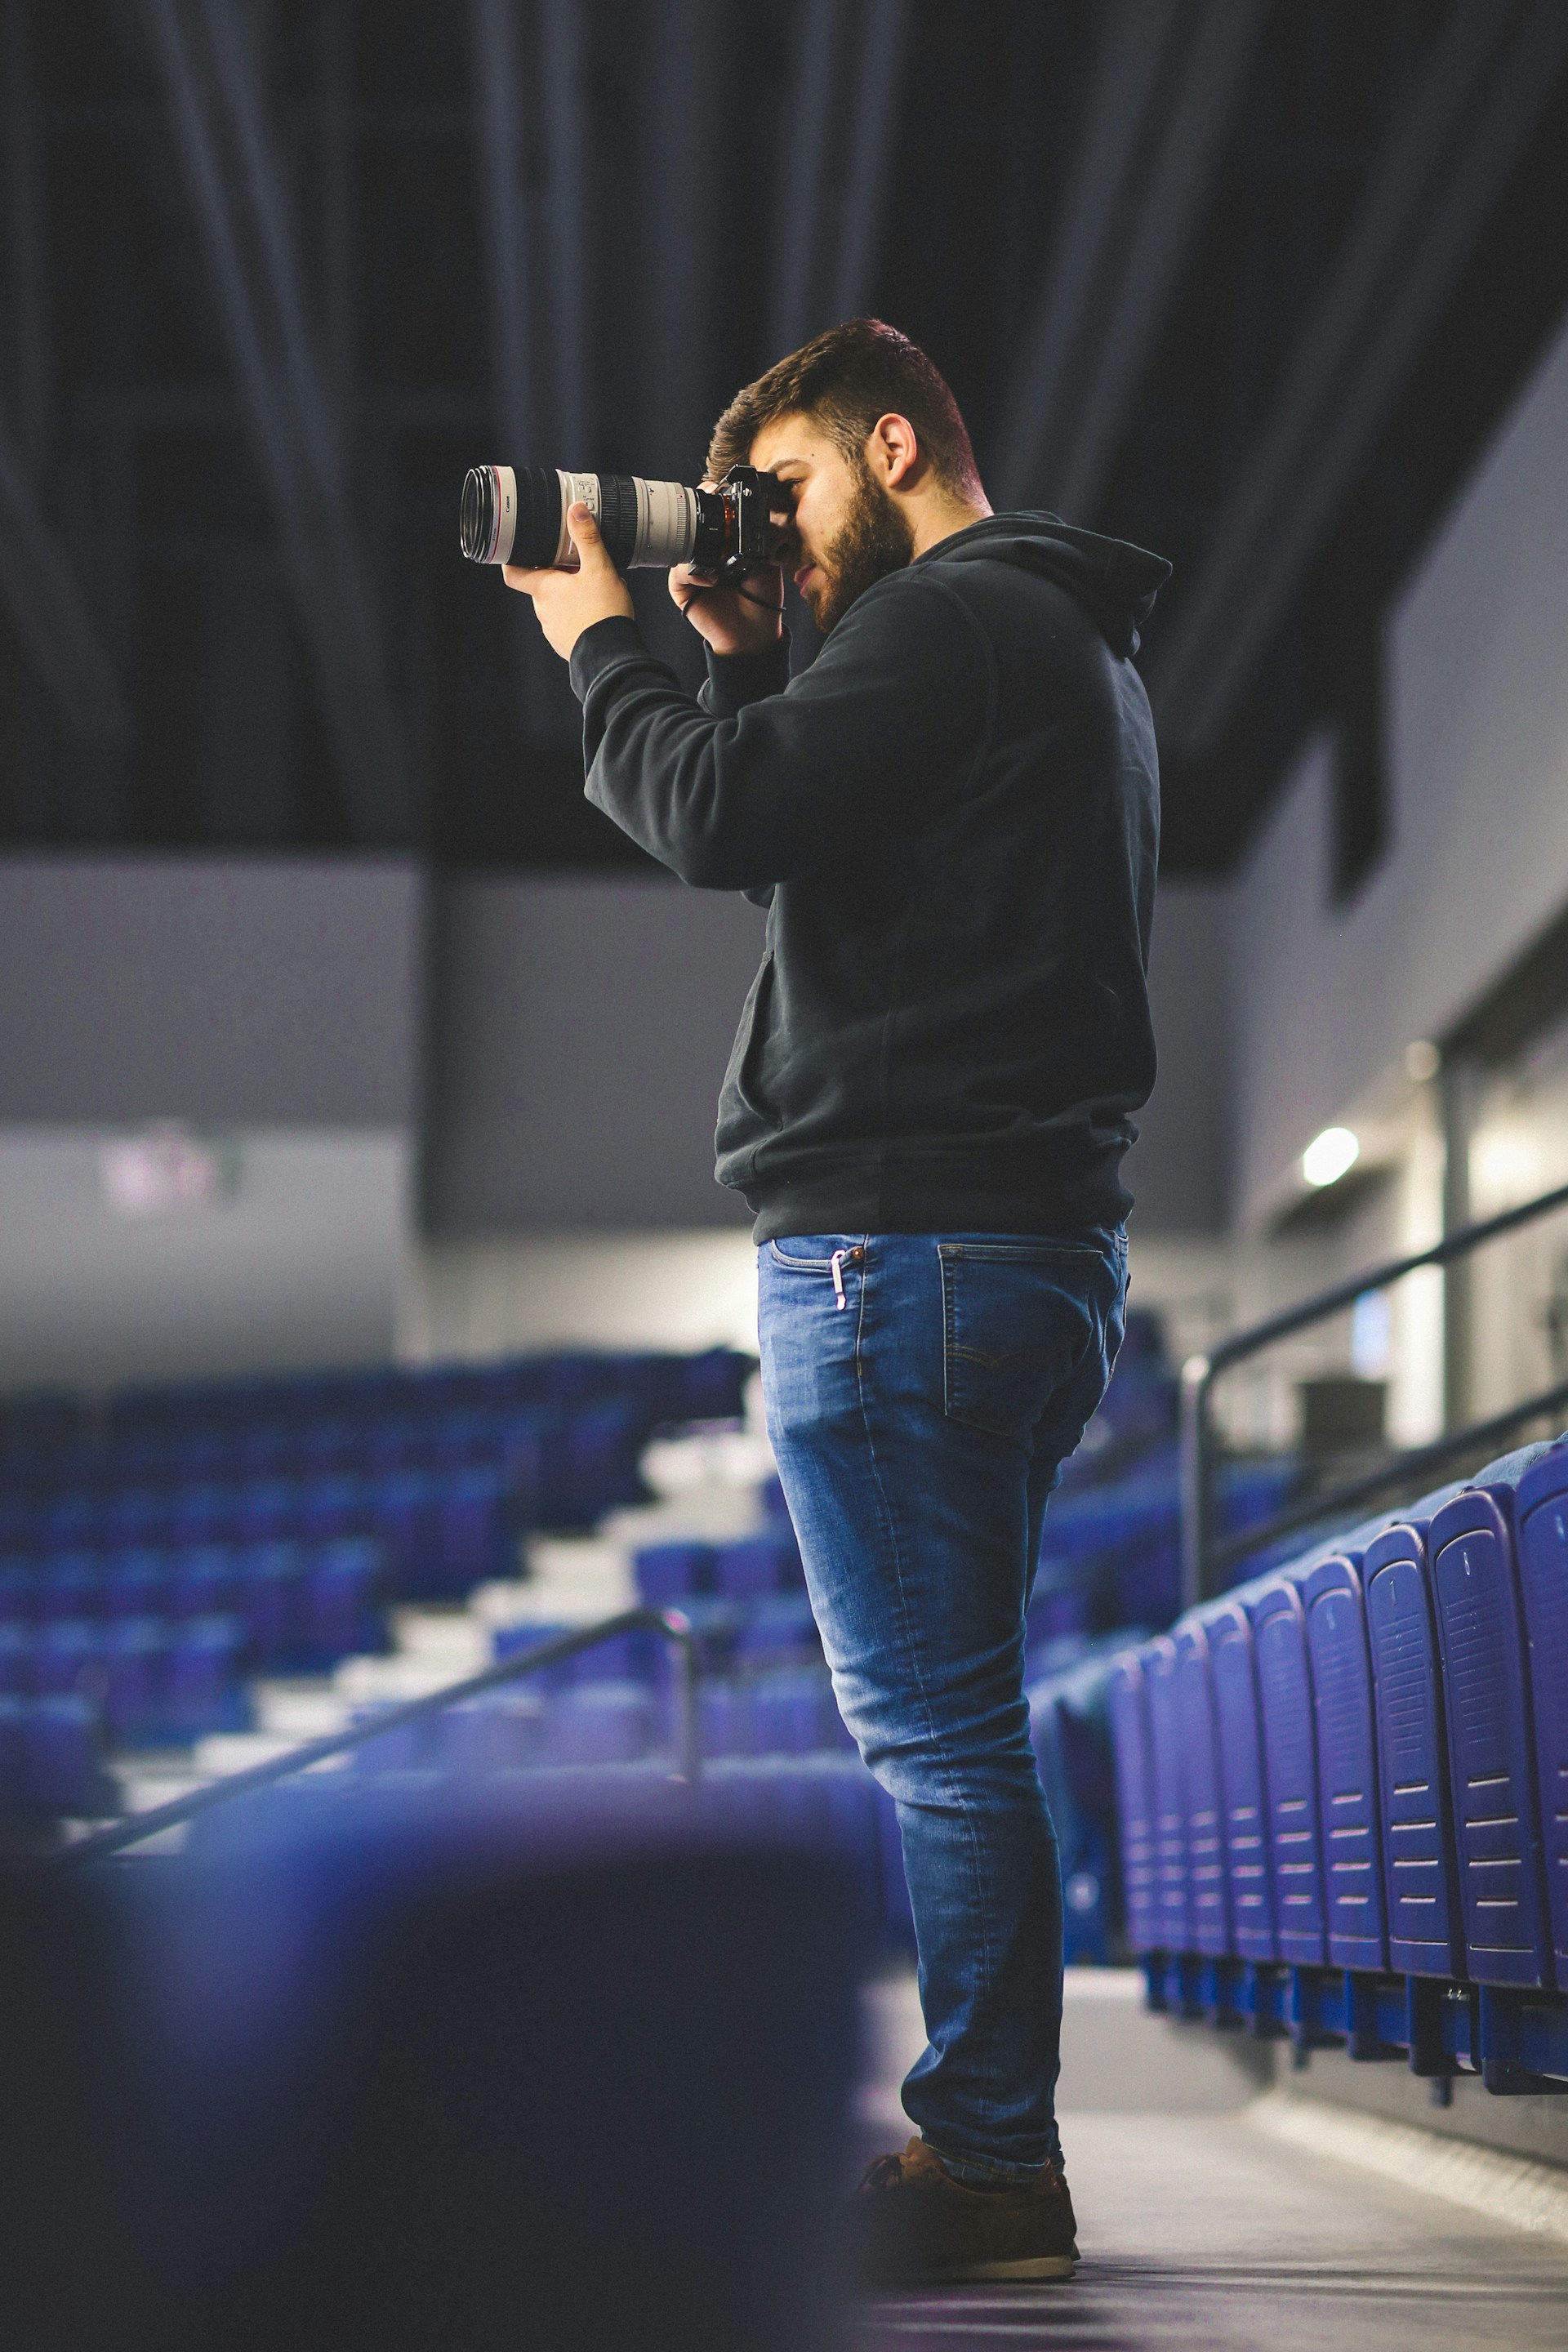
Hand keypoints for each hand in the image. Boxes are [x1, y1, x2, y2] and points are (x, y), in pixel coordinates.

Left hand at [503, 501, 633, 658]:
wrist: (613, 658)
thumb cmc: (603, 614)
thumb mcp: (599, 569)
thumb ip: (587, 539)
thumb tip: (576, 510)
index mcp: (544, 589)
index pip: (513, 573)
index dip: (512, 560)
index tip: (516, 551)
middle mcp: (543, 610)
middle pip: (542, 586)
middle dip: (558, 575)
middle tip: (579, 566)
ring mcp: (553, 630)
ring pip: (556, 605)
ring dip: (570, 596)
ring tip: (595, 591)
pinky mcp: (566, 645)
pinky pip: (568, 624)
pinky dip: (579, 616)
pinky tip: (598, 613)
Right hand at [668, 479, 786, 655]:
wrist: (755, 632)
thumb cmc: (762, 595)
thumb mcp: (771, 557)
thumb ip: (768, 533)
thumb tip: (765, 511)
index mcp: (724, 540)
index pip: (711, 512)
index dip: (712, 498)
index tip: (717, 488)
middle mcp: (704, 550)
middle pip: (690, 523)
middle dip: (697, 512)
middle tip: (708, 505)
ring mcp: (690, 568)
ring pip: (680, 544)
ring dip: (698, 544)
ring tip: (719, 555)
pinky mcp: (682, 588)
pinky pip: (678, 572)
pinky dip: (694, 573)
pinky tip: (713, 581)